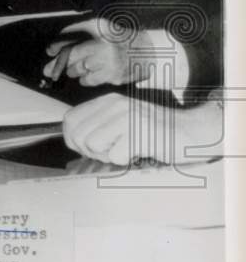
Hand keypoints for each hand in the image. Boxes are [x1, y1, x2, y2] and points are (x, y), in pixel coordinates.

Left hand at [43, 19, 152, 86]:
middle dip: (59, 64)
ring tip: (75, 68)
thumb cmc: (120, 36)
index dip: (57, 48)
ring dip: (73, 71)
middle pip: (72, 59)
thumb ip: (77, 30)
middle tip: (49, 69)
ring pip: (78, 72)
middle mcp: (104, 49)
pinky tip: (89, 73)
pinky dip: (85, 79)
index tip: (50, 51)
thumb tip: (55, 44)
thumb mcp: (100, 25)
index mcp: (100, 33)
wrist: (151, 50)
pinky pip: (90, 81)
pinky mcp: (114, 77)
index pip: (71, 43)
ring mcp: (110, 65)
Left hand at [63, 94, 222, 165]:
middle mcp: (114, 105)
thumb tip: (72, 138)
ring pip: (93, 145)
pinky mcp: (140, 133)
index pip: (69, 119)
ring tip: (125, 151)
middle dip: (90, 151)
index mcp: (107, 101)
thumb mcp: (121, 119)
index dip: (72, 139)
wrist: (191, 131)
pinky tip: (138, 153)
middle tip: (110, 151)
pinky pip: (115, 156)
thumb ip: (97, 124)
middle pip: (78, 135)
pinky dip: (124, 161)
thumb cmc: (155, 131)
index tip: (86, 148)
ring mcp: (127, 118)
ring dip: (107, 156)